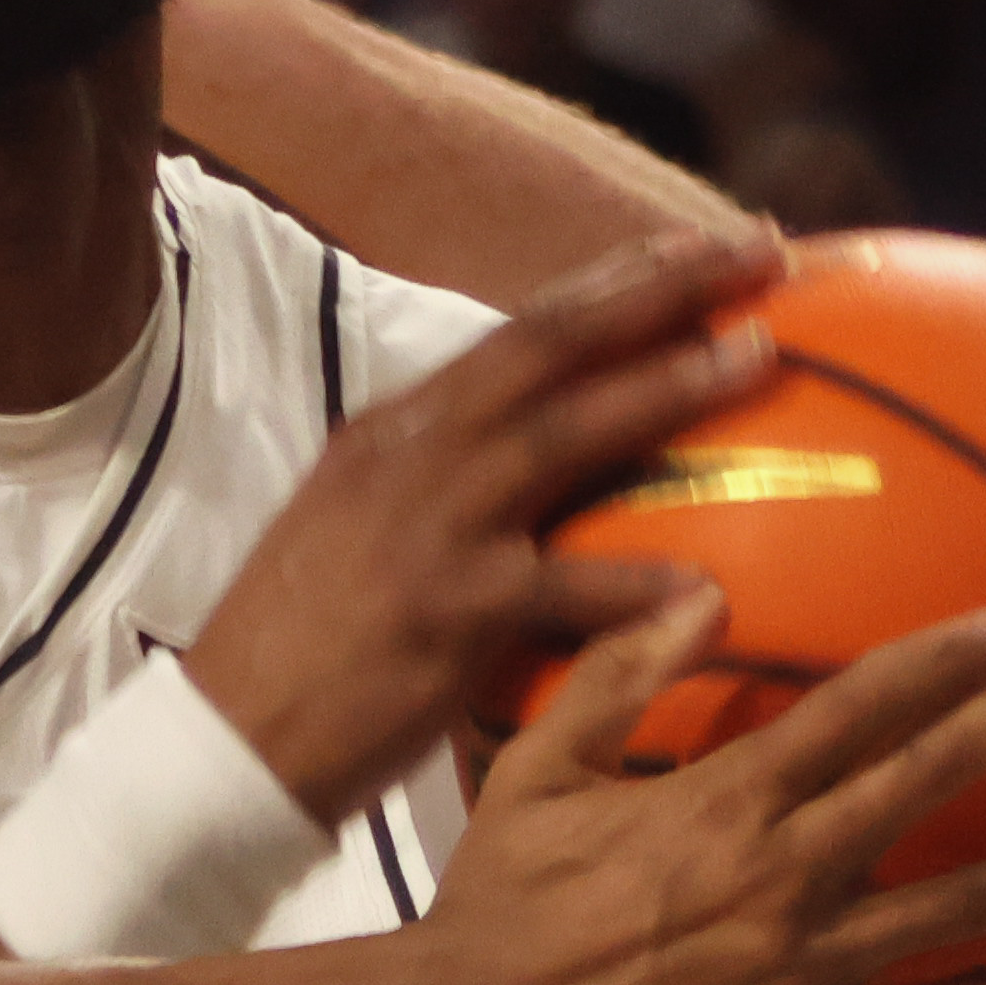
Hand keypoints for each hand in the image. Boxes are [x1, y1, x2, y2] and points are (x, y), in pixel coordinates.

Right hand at [187, 250, 778, 812]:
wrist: (225, 738)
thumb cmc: (299, 648)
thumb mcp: (359, 527)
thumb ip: (441, 482)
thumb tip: (538, 463)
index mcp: (395, 430)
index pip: (522, 331)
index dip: (616, 281)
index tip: (698, 246)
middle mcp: (413, 454)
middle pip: (553, 345)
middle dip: (662, 287)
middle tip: (760, 250)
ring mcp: (431, 527)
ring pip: (567, 434)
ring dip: (667, 387)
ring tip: (757, 356)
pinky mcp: (448, 612)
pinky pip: (563, 590)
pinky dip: (636, 586)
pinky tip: (707, 590)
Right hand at [415, 587, 985, 984]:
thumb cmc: (492, 903)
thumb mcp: (535, 771)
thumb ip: (621, 678)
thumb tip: (703, 592)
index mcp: (719, 802)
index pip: (856, 708)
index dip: (945, 659)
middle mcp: (775, 877)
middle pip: (926, 781)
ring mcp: (793, 971)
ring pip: (950, 912)